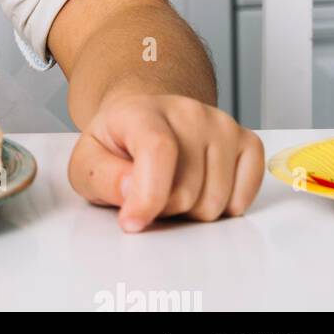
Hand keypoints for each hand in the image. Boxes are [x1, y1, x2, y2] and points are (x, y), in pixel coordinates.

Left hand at [68, 91, 264, 231]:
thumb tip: (130, 192)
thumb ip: (100, 176)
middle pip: (186, 192)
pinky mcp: (247, 142)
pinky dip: (223, 208)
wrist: (146, 119)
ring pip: (216, 204)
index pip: (158, 150)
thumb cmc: (118, 144)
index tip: (131, 222)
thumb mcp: (86, 161)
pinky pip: (243, 200)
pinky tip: (201, 187)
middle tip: (147, 190)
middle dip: (163, 208)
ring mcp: (221, 126)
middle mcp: (187, 111)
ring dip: (191, 210)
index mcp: (142, 111)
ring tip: (172, 186)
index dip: (148, 195)